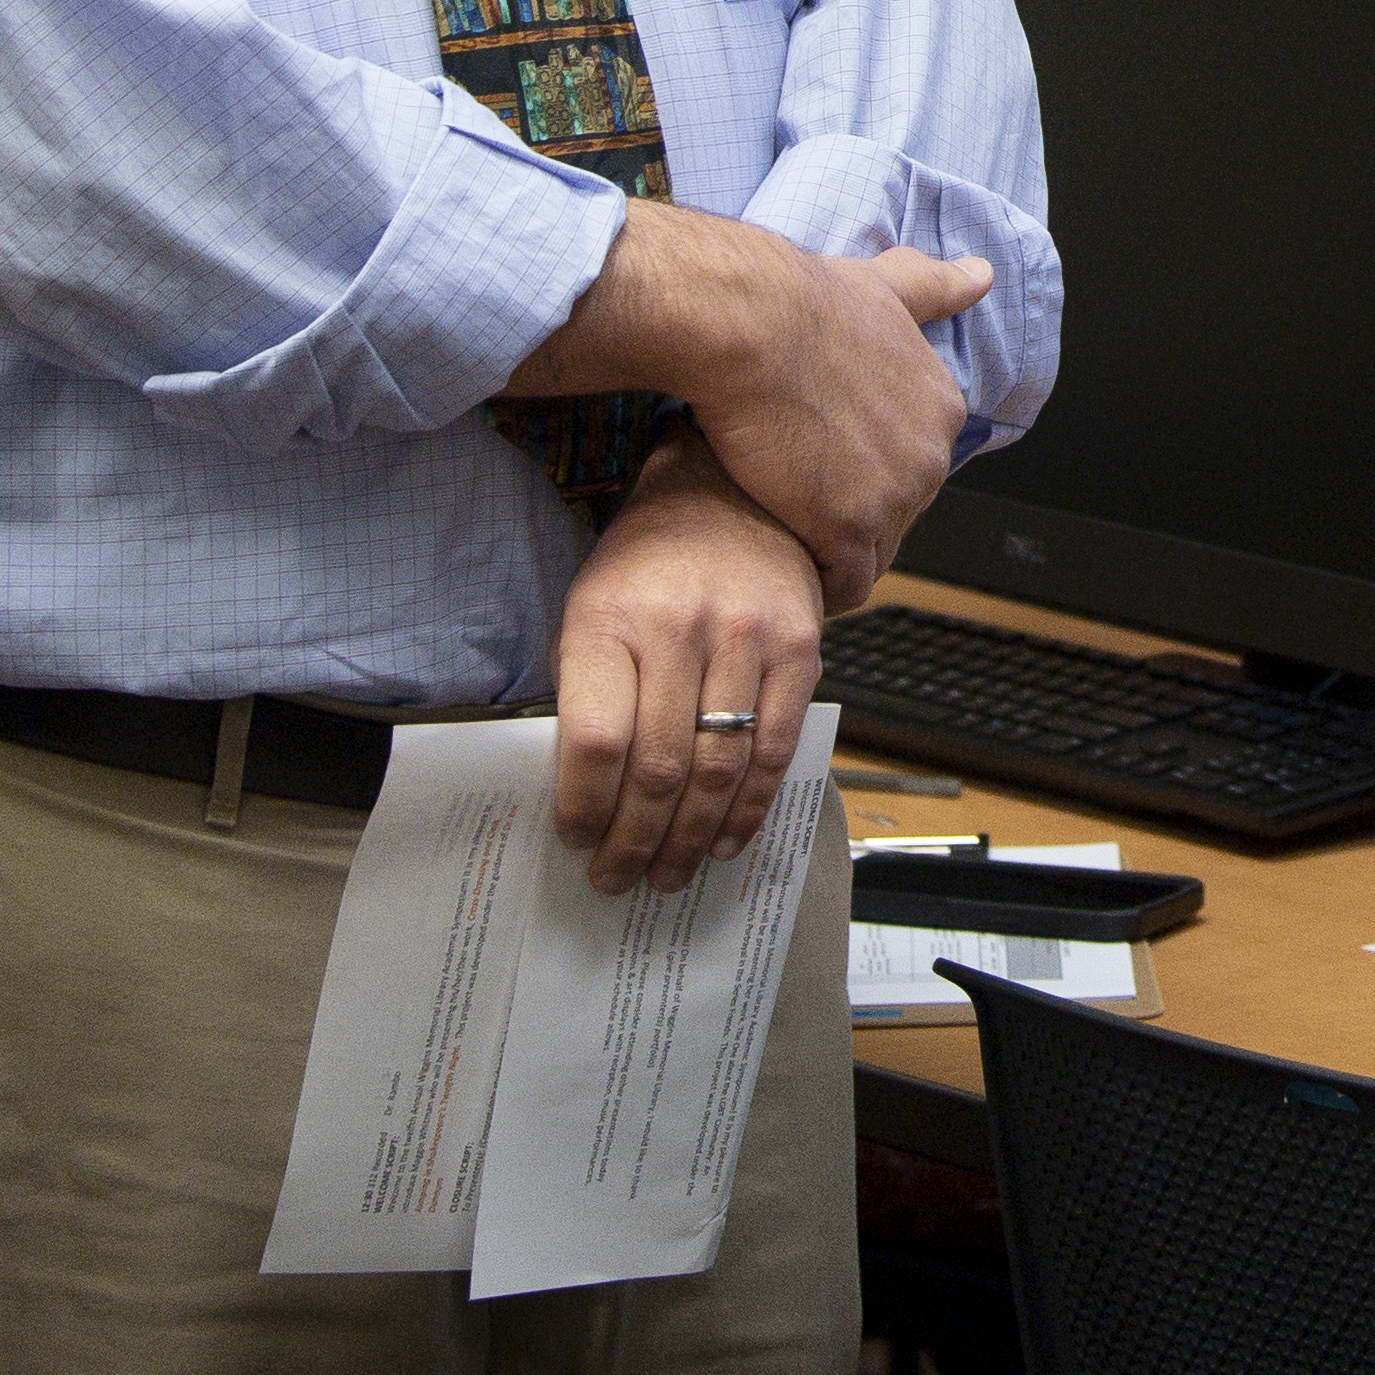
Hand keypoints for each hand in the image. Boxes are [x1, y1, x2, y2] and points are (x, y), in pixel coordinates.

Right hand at [507, 204, 989, 609]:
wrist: (751, 326)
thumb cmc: (803, 301)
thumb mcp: (883, 285)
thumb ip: (934, 287)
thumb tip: (980, 273)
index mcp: (941, 406)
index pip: (911, 463)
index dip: (864, 472)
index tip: (823, 469)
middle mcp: (931, 456)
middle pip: (896, 511)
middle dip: (852, 516)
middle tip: (795, 505)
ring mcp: (895, 498)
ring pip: (872, 552)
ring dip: (834, 553)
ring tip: (785, 542)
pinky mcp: (849, 531)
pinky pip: (846, 584)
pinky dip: (820, 585)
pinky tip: (784, 568)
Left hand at [546, 436, 826, 894]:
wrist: (727, 493)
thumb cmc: (646, 563)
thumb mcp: (590, 608)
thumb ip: (586, 694)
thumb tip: (584, 798)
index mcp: (610, 617)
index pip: (595, 739)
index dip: (586, 806)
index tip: (576, 841)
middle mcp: (680, 626)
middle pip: (658, 767)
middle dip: (636, 841)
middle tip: (619, 880)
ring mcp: (747, 637)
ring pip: (718, 768)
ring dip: (691, 840)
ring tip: (668, 875)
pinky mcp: (799, 649)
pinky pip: (773, 748)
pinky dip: (749, 807)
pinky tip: (726, 840)